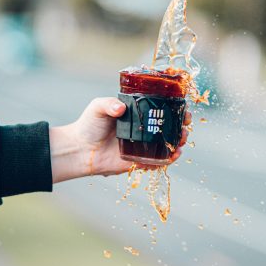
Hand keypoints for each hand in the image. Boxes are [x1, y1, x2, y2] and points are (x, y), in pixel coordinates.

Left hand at [49, 97, 191, 182]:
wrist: (80, 149)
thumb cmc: (89, 125)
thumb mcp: (98, 108)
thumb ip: (108, 104)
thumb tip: (120, 108)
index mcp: (138, 114)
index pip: (161, 109)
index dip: (176, 109)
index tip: (184, 109)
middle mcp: (143, 129)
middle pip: (169, 127)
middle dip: (182, 127)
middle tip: (185, 126)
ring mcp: (143, 145)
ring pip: (167, 144)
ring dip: (178, 142)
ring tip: (181, 140)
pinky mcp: (139, 160)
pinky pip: (158, 161)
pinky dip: (168, 159)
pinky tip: (173, 155)